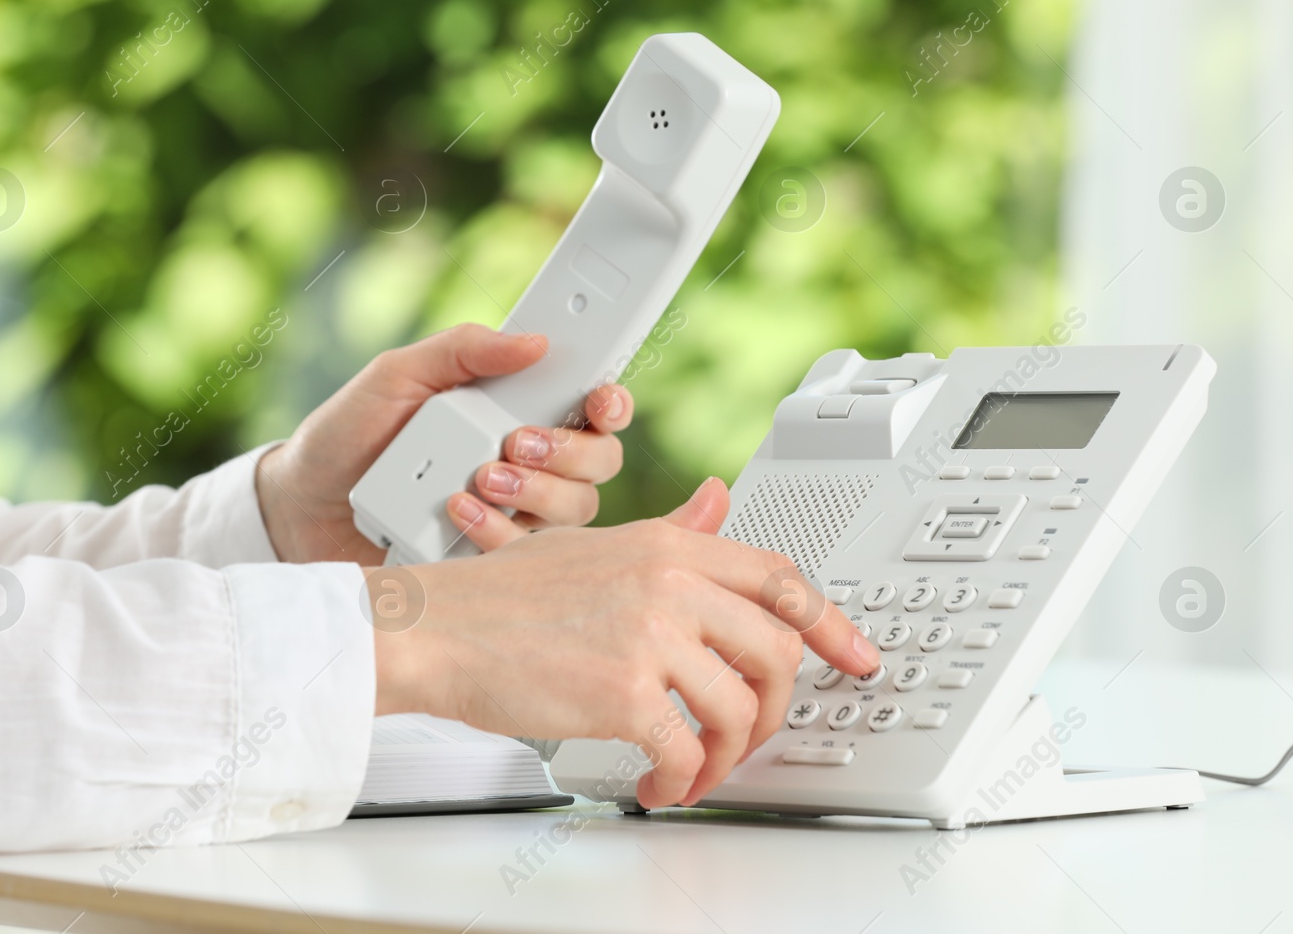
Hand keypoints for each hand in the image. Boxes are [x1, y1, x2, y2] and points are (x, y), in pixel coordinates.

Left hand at [256, 324, 632, 565]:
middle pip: (599, 463)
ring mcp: (513, 515)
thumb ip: (463, 349)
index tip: (598, 400)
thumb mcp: (399, 373)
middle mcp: (527, 463)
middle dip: (568, 452)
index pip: (592, 408)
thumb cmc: (351, 431)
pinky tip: (455, 513)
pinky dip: (498, 534)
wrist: (300, 502)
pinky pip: (529, 557)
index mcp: (517, 410)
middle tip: (514, 443)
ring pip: (575, 512)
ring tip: (477, 480)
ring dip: (536, 494)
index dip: (612, 403)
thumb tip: (532, 340)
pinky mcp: (489, 557)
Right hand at [371, 479, 880, 809]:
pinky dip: (684, 783)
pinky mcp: (623, 692)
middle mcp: (669, 582)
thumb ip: (668, 534)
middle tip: (749, 739)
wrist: (434, 629)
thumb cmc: (501, 596)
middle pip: (777, 650)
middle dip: (775, 710)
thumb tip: (718, 505)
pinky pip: (688, 752)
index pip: (779, 576)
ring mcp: (650, 635)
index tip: (858, 655)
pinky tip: (661, 787)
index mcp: (667, 545)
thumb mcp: (596, 547)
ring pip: (741, 709)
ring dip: (727, 757)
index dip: (829, 621)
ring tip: (695, 773)